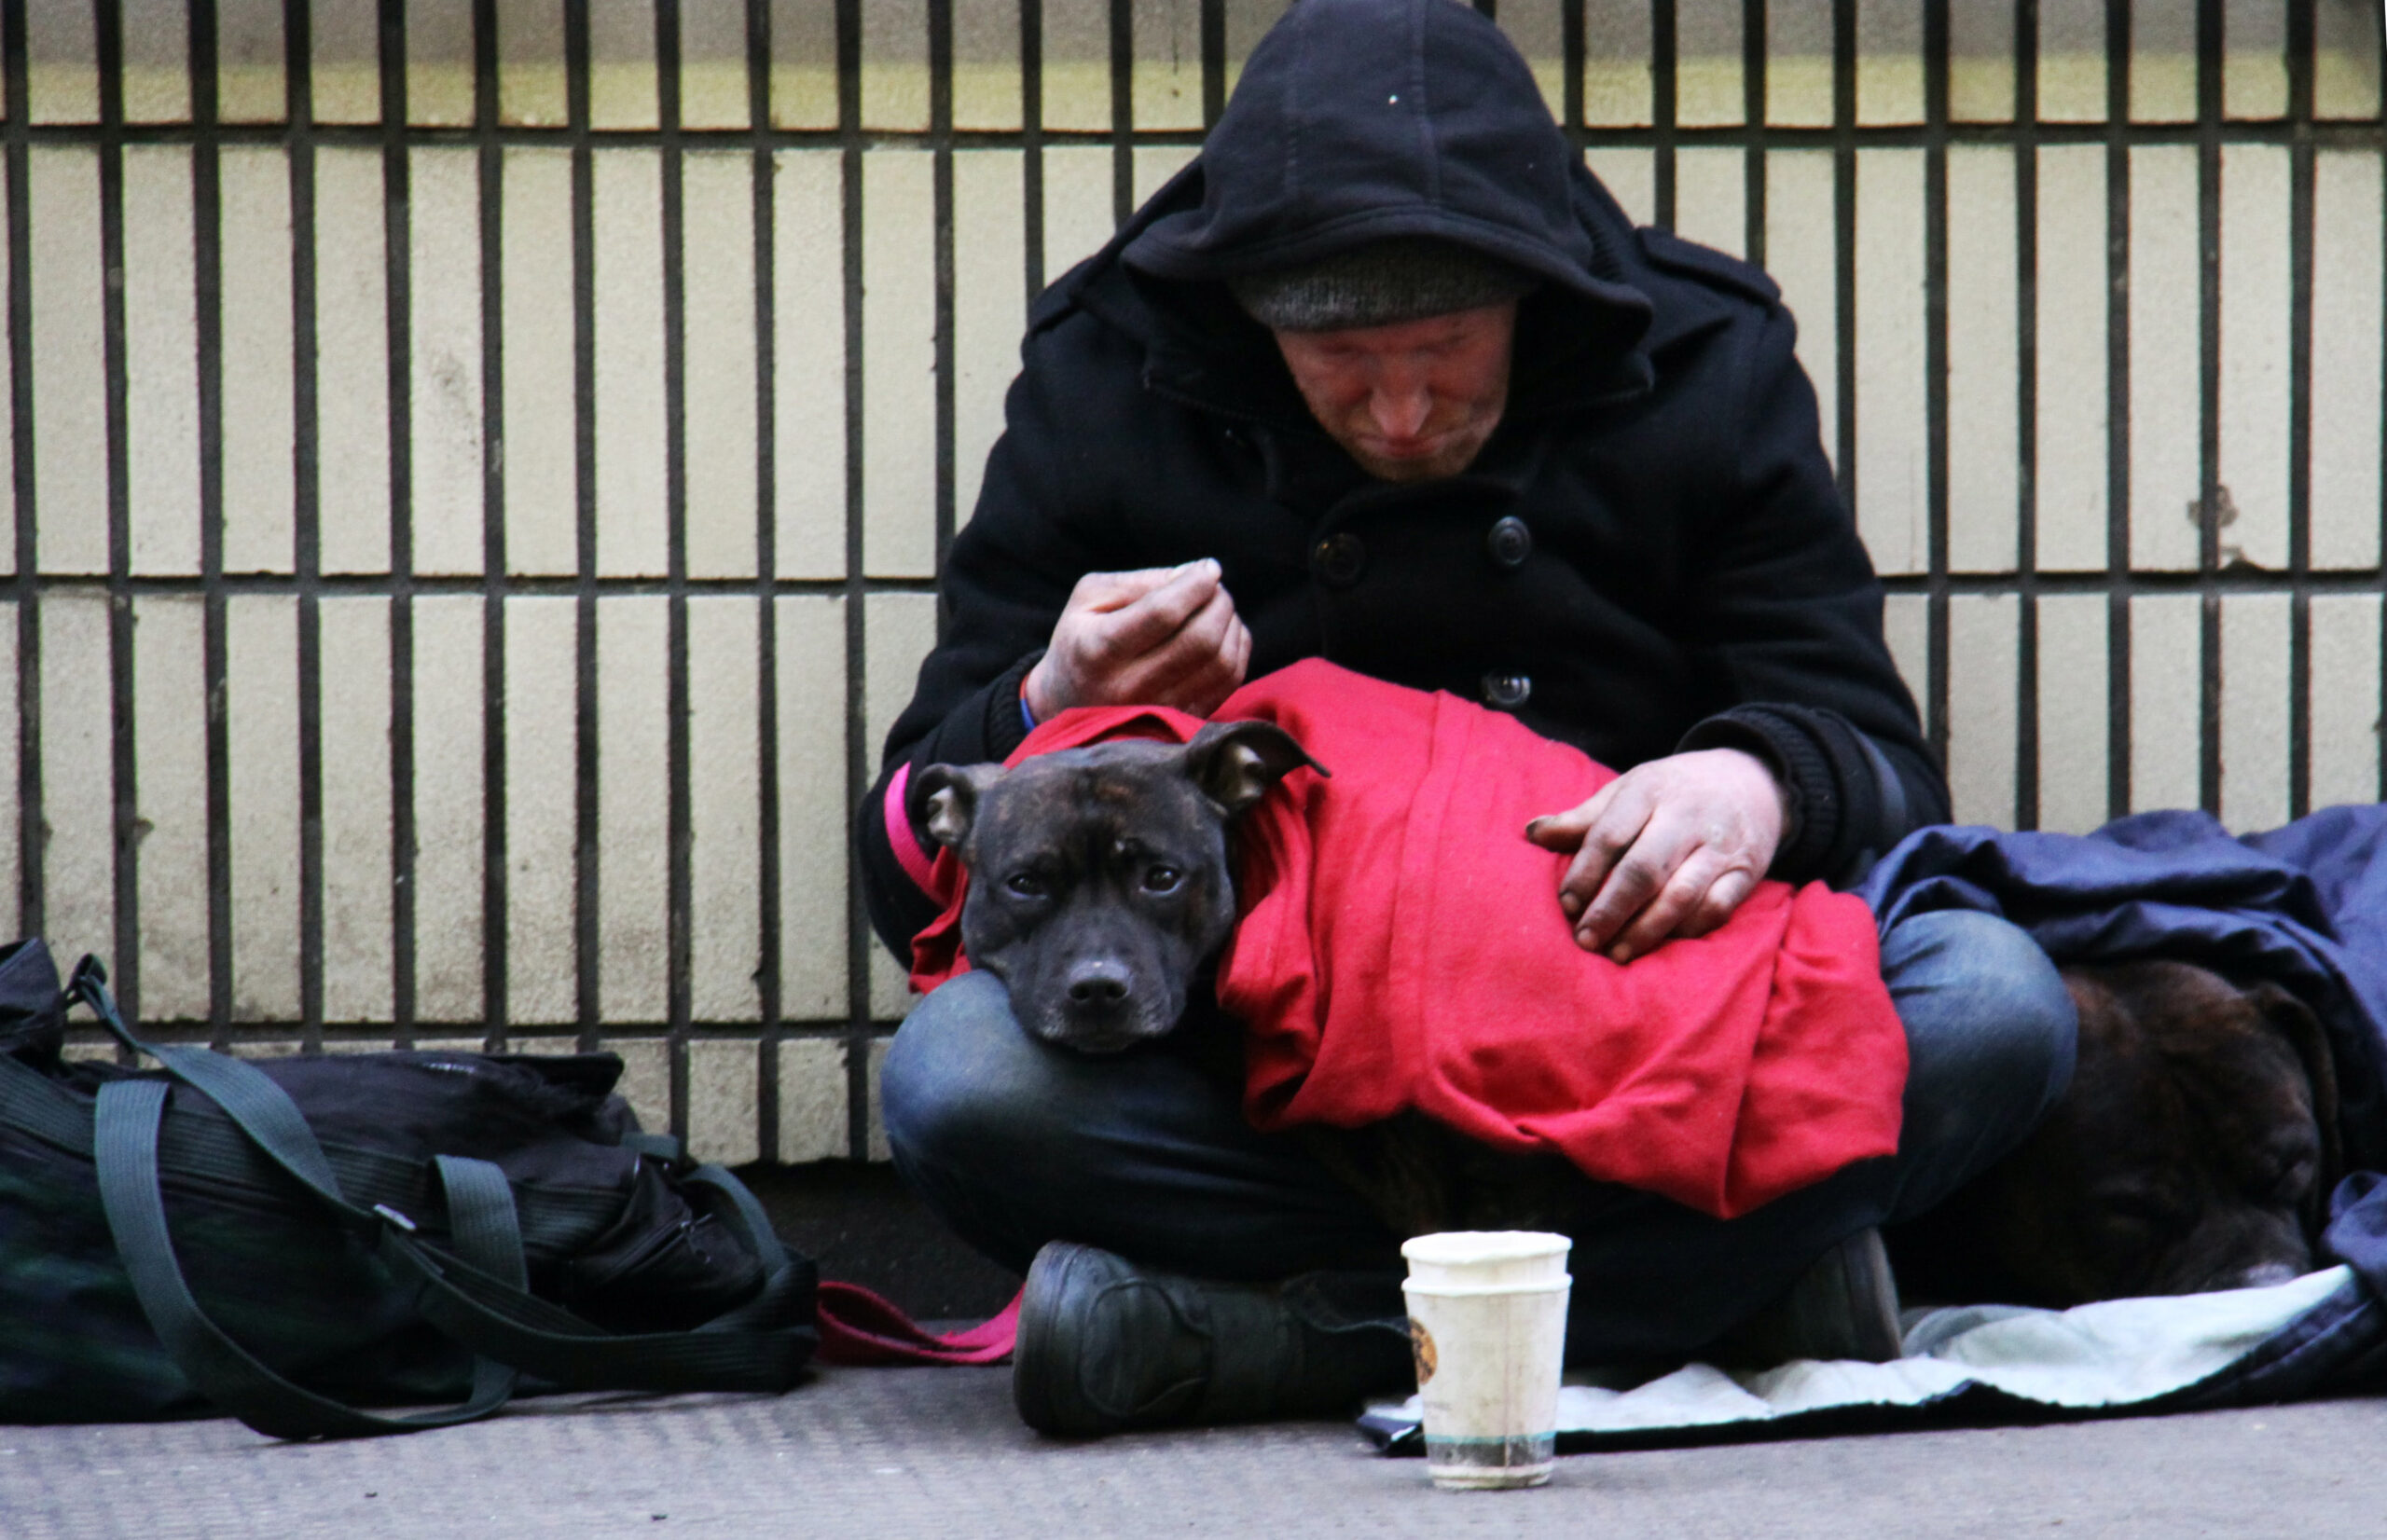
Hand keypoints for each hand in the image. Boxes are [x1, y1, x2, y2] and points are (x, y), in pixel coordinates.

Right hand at [1023, 560, 1252, 719]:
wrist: (1067, 703)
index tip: (1208, 568)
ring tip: (1218, 607)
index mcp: (1099, 650)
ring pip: (1220, 663)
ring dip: (1231, 624)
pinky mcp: (1181, 723)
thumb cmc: (1082, 639)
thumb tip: (1196, 574)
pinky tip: (1224, 633)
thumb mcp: (1090, 598)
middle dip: (1219, 602)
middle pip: (1200, 639)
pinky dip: (1237, 650)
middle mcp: (1128, 687)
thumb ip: (1140, 581)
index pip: (1163, 613)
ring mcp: (1158, 710)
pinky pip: (1228, 683)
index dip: (1195, 584)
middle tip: (1215, 587)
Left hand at [1524, 748, 1788, 963]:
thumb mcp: (1629, 791)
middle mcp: (1687, 817)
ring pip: (1681, 895)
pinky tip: (1661, 944)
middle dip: (1610, 910)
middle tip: (1585, 939)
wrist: (1752, 780)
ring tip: (1617, 953)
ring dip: (1645, 930)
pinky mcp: (1746, 872)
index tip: (1565, 905)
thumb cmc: (1673, 791)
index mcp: (1649, 791)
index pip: (1609, 835)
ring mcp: (1720, 846)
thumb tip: (1532, 833)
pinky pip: (1717, 909)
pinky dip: (1687, 931)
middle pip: (1643, 869)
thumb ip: (1584, 818)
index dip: (1584, 874)